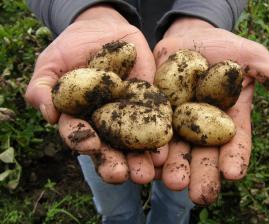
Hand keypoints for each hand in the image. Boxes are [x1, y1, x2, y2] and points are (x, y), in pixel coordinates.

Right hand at [25, 5, 166, 183]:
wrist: (104, 30)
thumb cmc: (71, 48)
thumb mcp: (51, 63)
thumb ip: (42, 88)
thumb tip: (47, 114)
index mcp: (80, 119)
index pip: (80, 136)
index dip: (83, 141)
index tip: (91, 145)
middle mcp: (105, 124)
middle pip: (109, 149)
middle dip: (114, 164)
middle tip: (121, 175)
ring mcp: (129, 116)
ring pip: (135, 144)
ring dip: (141, 159)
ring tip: (147, 172)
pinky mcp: (150, 104)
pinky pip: (157, 121)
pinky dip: (161, 136)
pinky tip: (166, 149)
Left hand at [154, 17, 268, 204]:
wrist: (189, 40)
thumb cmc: (225, 50)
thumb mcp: (252, 59)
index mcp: (228, 121)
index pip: (234, 143)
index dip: (235, 158)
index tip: (233, 173)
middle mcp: (202, 129)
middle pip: (202, 155)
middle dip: (201, 174)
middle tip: (198, 194)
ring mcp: (176, 123)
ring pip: (174, 150)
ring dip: (171, 168)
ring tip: (169, 182)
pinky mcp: (153, 114)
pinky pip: (148, 132)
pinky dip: (146, 148)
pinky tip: (145, 163)